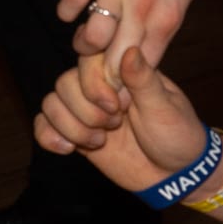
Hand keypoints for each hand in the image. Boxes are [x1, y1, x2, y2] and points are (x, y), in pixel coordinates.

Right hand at [34, 44, 205, 190]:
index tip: (119, 105)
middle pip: (65, 83)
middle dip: (86, 110)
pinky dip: (49, 136)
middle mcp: (100, 87)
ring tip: (101, 141)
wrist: (176, 174)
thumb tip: (130, 50)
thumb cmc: (177, 135)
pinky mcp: (77, 134)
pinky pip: (44, 126)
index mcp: (123, 72)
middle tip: (114, 124)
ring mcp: (86, 111)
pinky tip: (69, 149)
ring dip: (72, 126)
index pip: (88, 59)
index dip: (95, 82)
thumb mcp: (165, 108)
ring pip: (52, 104)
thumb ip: (143, 80)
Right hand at [59, 0, 216, 66]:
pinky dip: (67, 10)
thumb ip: (159, 26)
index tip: (114, 81)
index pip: (139, 69)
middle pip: (112, 61)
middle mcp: (142, 7)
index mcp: (167, 19)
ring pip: (90, 37)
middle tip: (95, 64)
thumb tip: (139, 54)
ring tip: (85, 35)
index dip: (123, 81)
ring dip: (83, 42)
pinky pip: (70, 1)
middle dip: (100, 70)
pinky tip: (74, 7)